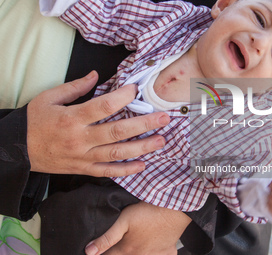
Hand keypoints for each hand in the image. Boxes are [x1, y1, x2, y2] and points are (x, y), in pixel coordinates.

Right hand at [27, 71, 169, 175]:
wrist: (17, 151)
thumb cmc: (34, 122)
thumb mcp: (48, 98)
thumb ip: (74, 87)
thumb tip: (96, 75)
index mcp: (71, 118)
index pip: (102, 107)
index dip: (122, 97)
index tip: (136, 89)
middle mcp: (80, 139)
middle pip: (117, 132)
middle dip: (144, 124)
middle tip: (163, 118)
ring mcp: (83, 157)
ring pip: (117, 154)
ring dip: (142, 148)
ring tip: (160, 141)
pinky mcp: (83, 169)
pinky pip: (107, 172)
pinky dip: (126, 170)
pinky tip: (142, 165)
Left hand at [85, 202, 191, 254]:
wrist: (174, 208)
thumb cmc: (149, 211)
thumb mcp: (124, 219)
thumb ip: (107, 237)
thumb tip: (89, 251)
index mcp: (128, 250)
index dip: (102, 252)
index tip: (99, 250)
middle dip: (120, 251)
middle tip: (123, 241)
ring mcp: (156, 254)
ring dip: (136, 253)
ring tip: (133, 245)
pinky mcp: (168, 250)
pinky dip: (157, 254)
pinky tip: (154, 248)